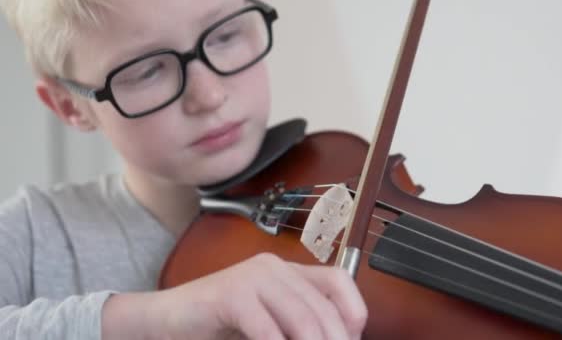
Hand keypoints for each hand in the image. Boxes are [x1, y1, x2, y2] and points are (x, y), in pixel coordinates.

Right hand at [155, 253, 366, 339]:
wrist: (168, 319)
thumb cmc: (221, 325)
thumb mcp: (269, 323)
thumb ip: (296, 325)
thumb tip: (340, 339)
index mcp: (287, 271)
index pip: (338, 280)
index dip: (354, 313)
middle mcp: (274, 268)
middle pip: (322, 308)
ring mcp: (252, 277)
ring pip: (301, 319)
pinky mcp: (231, 294)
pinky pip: (267, 330)